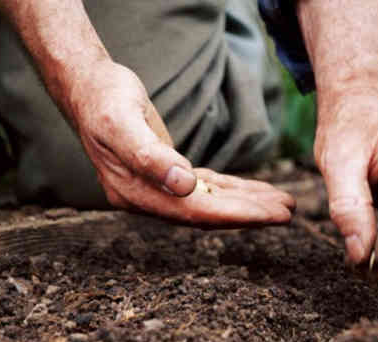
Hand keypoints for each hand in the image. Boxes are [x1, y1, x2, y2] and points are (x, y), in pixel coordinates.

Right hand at [72, 61, 294, 227]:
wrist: (88, 89)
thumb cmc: (105, 102)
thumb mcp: (123, 124)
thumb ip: (151, 157)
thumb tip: (185, 186)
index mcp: (137, 194)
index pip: (196, 212)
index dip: (237, 215)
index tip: (272, 216)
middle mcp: (148, 198)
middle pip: (208, 213)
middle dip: (249, 213)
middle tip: (288, 211)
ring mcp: (157, 188)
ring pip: (210, 201)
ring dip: (246, 202)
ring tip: (282, 202)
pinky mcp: (167, 173)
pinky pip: (205, 187)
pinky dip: (231, 189)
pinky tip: (254, 190)